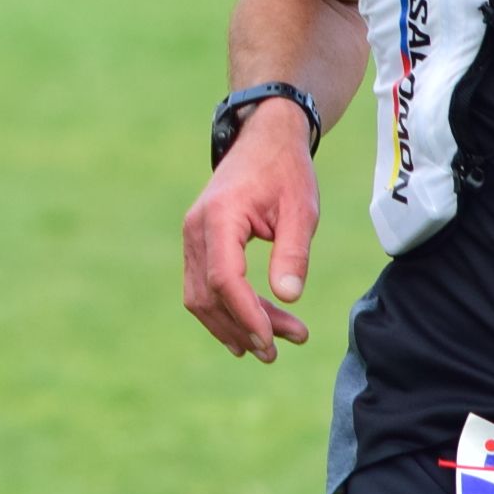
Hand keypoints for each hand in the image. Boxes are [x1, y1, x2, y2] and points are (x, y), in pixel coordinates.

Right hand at [180, 97, 317, 362]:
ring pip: (201, 296)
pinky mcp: (199, 244)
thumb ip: (294, 252)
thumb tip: (288, 297)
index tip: (271, 341)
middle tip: (279, 351)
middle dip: (242, 327)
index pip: (224, 279)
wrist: (263, 142)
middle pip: (208, 294)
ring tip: (272, 346)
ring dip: (233, 324)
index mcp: (219, 218)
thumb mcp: (301, 209)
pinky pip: (202, 286)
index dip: (245, 314)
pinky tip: (247, 331)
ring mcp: (192, 238)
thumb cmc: (285, 172)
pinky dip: (224, 311)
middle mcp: (196, 230)